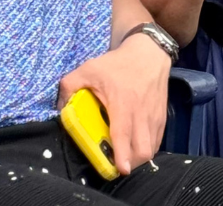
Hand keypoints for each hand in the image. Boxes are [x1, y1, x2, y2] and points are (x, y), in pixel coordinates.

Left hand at [57, 33, 170, 175]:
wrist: (149, 53)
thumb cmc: (118, 63)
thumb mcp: (89, 68)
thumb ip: (70, 85)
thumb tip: (60, 107)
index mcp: (123, 103)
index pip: (123, 133)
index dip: (122, 154)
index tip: (120, 169)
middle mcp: (142, 113)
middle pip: (143, 149)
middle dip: (131, 163)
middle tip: (116, 164)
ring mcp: (154, 117)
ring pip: (151, 148)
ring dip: (138, 158)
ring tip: (125, 158)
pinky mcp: (162, 118)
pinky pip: (157, 141)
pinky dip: (147, 148)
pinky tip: (135, 146)